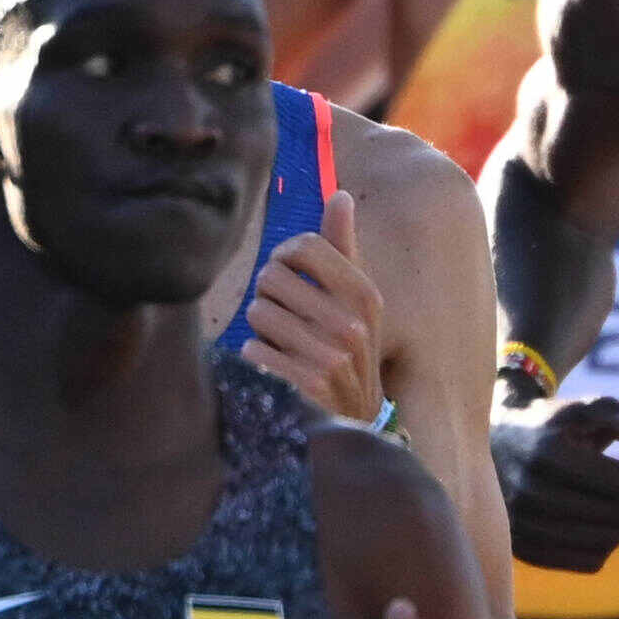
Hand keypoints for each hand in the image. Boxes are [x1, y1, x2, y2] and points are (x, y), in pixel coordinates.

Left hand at [233, 223, 388, 423]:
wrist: (352, 423)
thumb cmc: (346, 350)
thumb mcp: (353, 301)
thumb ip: (342, 248)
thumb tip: (339, 194)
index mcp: (365, 295)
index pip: (303, 245)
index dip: (283, 257)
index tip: (286, 275)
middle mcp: (352, 324)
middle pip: (272, 276)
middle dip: (267, 297)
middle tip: (282, 319)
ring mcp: (331, 358)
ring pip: (258, 312)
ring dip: (259, 330)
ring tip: (279, 345)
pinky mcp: (305, 387)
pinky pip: (253, 351)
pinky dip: (255, 359)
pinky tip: (274, 370)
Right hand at [495, 390, 618, 576]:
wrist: (496, 443)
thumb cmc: (556, 423)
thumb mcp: (592, 412)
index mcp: (548, 453)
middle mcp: (529, 491)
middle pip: (617, 516)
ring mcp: (522, 525)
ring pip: (604, 543)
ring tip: (609, 504)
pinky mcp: (523, 549)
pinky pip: (587, 563)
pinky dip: (602, 547)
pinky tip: (593, 523)